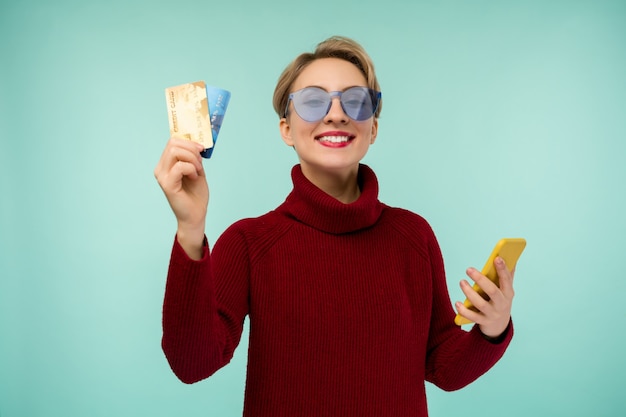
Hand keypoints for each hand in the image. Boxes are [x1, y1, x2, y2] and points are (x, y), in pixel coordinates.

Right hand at [154, 137, 207, 258]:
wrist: (196, 214)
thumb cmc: (196, 194)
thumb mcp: (197, 170)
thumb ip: (194, 157)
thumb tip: (196, 143)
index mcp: (166, 164)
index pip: (172, 141)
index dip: (189, 141)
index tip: (201, 149)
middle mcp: (161, 168)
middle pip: (173, 144)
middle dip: (191, 148)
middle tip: (200, 161)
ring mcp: (162, 176)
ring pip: (174, 152)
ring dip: (192, 158)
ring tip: (197, 170)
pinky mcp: (167, 184)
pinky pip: (179, 166)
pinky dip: (191, 168)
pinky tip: (194, 177)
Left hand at [455, 257, 514, 337]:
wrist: (499, 325)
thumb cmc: (501, 300)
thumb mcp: (506, 289)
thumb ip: (507, 274)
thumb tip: (506, 255)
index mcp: (508, 293)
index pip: (506, 280)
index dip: (502, 269)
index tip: (497, 258)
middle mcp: (501, 304)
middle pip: (492, 291)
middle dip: (480, 279)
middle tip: (468, 269)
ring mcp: (492, 314)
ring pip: (480, 304)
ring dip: (469, 292)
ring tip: (462, 282)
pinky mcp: (483, 321)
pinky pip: (472, 317)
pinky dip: (464, 311)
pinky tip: (457, 303)